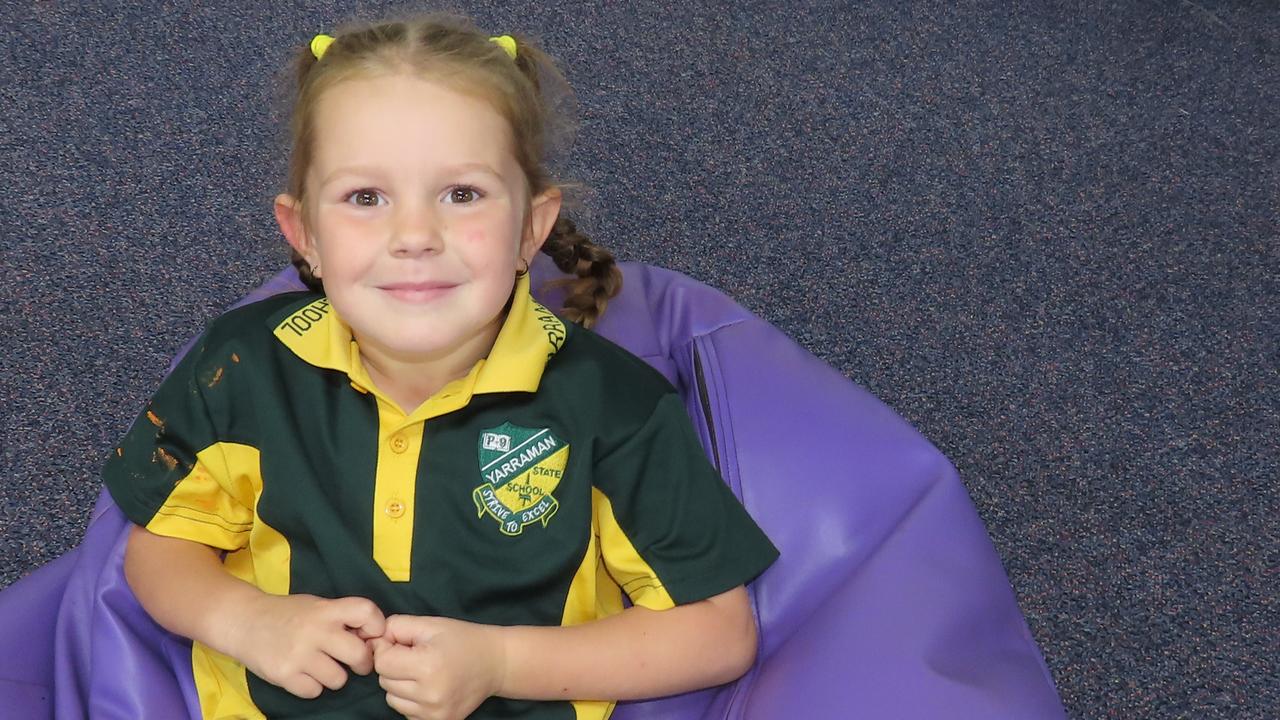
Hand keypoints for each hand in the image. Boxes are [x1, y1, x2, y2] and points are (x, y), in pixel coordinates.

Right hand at [224, 593, 385, 698]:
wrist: (243, 621)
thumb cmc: (288, 614)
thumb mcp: (317, 606)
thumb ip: (342, 618)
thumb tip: (374, 639)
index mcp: (326, 609)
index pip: (366, 612)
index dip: (377, 625)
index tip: (370, 634)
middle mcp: (315, 631)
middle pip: (359, 655)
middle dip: (362, 663)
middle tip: (354, 662)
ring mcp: (299, 654)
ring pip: (339, 680)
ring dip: (334, 677)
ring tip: (321, 665)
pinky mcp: (284, 675)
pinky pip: (314, 691)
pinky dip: (312, 686)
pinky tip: (303, 673)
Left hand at [373, 615, 506, 719]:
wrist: (495, 664)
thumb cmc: (462, 640)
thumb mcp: (430, 624)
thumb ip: (396, 627)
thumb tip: (372, 641)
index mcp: (427, 666)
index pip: (382, 662)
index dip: (387, 648)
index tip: (402, 643)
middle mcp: (430, 694)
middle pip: (385, 681)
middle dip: (394, 666)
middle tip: (416, 655)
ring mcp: (434, 713)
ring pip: (392, 699)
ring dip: (400, 684)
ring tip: (422, 672)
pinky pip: (406, 711)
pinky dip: (411, 699)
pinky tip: (428, 687)